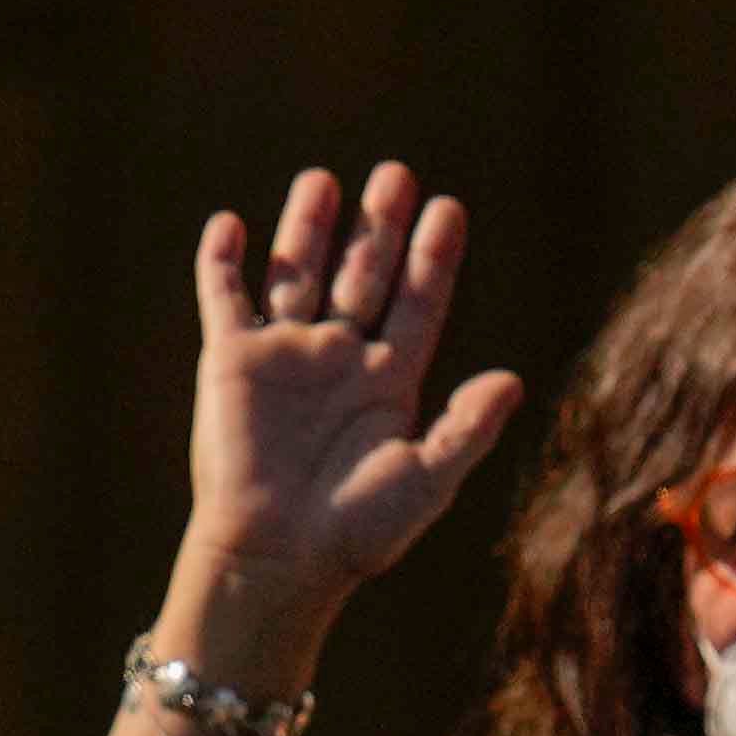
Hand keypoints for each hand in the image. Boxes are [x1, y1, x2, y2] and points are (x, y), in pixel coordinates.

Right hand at [170, 166, 530, 671]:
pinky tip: (230, 225)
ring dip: (308, 228)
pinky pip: (226, 299)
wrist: (277, 559)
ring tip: (322, 181)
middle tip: (395, 176)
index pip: (418, 301)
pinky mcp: (231, 363)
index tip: (448, 208)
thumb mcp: (427, 480)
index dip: (434, 256)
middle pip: (363, 273)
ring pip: (297, 272)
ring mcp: (284, 356)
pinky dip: (224, 263)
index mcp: (389, 380)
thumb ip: (467, 428)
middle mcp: (339, 358)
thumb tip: (511, 381)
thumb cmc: (355, 531)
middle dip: (378, 226)